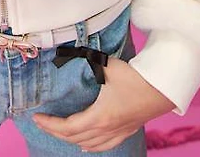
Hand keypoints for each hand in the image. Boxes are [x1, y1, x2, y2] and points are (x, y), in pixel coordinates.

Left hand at [32, 55, 174, 152]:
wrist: (163, 89)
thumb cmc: (136, 78)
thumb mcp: (107, 66)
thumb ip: (87, 59)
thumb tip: (68, 51)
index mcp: (100, 117)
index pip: (68, 127)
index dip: (50, 124)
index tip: (37, 117)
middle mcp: (107, 129)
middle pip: (74, 138)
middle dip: (54, 132)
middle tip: (40, 124)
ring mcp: (117, 132)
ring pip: (88, 145)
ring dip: (70, 140)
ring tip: (57, 133)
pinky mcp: (126, 131)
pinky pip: (103, 146)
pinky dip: (90, 147)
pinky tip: (85, 147)